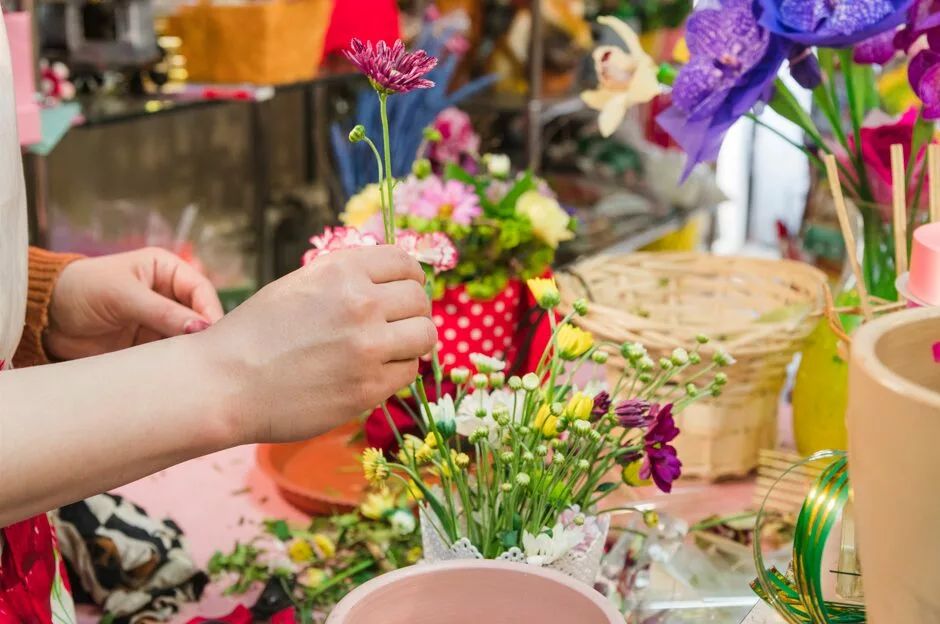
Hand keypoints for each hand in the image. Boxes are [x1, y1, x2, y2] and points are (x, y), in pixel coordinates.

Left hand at [46, 248, 223, 360]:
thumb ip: (163, 312)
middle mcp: (168, 295)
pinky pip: (168, 355)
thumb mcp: (123, 295)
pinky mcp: (147, 345)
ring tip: (192, 367)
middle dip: (204, 334)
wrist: (44, 318)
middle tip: (210, 354)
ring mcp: (159, 322)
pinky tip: (176, 373)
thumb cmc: (82, 289)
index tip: (212, 332)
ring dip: (188, 351)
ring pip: (186, 338)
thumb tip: (201, 328)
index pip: (201, 290)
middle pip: (199, 316)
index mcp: (166, 270)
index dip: (210, 310)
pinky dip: (173, 364)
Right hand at [196, 245, 435, 442]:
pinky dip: (396, 371)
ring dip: (412, 342)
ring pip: (424, 335)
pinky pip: (408, 372)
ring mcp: (367, 347)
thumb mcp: (302, 284)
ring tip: (390, 350)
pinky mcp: (367, 387)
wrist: (224, 383)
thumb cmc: (257, 333)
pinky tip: (371, 373)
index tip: (404, 290)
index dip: (409, 278)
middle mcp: (360, 303)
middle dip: (412, 311)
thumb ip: (349, 278)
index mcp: (343, 270)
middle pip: (420, 300)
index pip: (406, 263)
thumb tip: (397, 280)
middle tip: (395, 326)